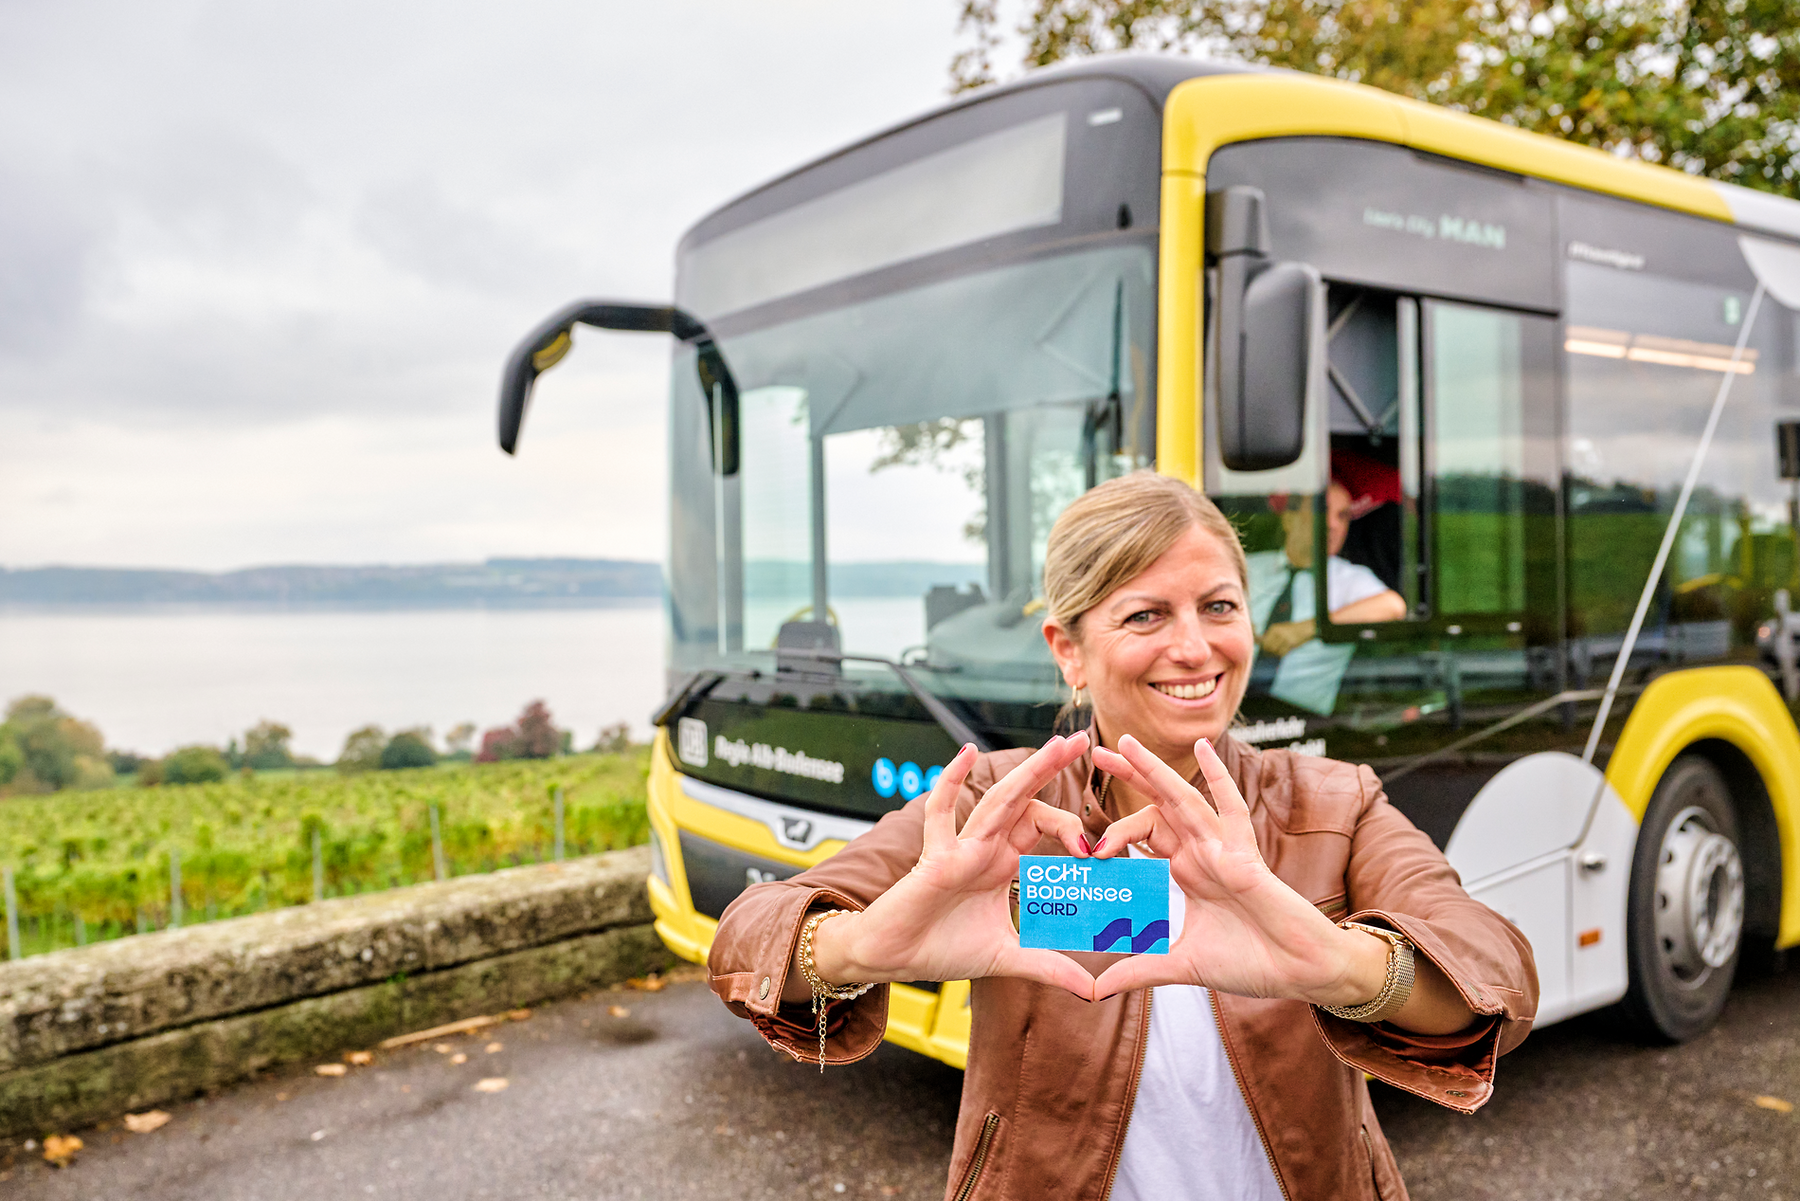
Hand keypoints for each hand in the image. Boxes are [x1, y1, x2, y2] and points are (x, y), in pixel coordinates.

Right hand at [809, 734, 1095, 998]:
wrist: (895, 959)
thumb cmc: (942, 948)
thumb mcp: (1008, 958)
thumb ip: (1050, 967)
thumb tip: (1094, 993)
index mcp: (1004, 861)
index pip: (1045, 826)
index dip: (1073, 831)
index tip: (1098, 852)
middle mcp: (985, 846)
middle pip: (1025, 799)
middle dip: (1052, 767)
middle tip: (1083, 740)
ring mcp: (961, 847)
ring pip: (998, 800)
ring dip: (1028, 771)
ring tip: (1056, 746)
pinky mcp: (935, 858)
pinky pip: (939, 814)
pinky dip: (949, 783)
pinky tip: (964, 754)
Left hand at [1087, 735, 1384, 1006]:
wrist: (1301, 972)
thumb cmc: (1253, 962)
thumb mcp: (1183, 967)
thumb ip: (1139, 970)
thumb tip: (1095, 991)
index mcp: (1188, 871)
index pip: (1145, 834)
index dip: (1114, 834)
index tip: (1086, 849)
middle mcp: (1202, 852)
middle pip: (1158, 805)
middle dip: (1129, 778)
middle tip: (1095, 753)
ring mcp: (1223, 850)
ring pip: (1182, 800)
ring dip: (1152, 771)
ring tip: (1124, 743)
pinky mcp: (1245, 856)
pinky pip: (1230, 808)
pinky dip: (1217, 778)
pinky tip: (1202, 747)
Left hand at [1259, 618, 1315, 656]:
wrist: (1304, 629)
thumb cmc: (1291, 630)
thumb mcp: (1280, 629)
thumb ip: (1271, 636)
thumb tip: (1261, 643)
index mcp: (1274, 629)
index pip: (1264, 641)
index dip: (1264, 648)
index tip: (1265, 651)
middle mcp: (1277, 633)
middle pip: (1268, 647)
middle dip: (1269, 652)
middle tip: (1270, 655)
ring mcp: (1283, 638)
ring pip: (1275, 650)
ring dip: (1275, 654)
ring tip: (1277, 654)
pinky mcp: (1290, 643)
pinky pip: (1282, 652)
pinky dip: (1281, 655)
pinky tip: (1283, 653)